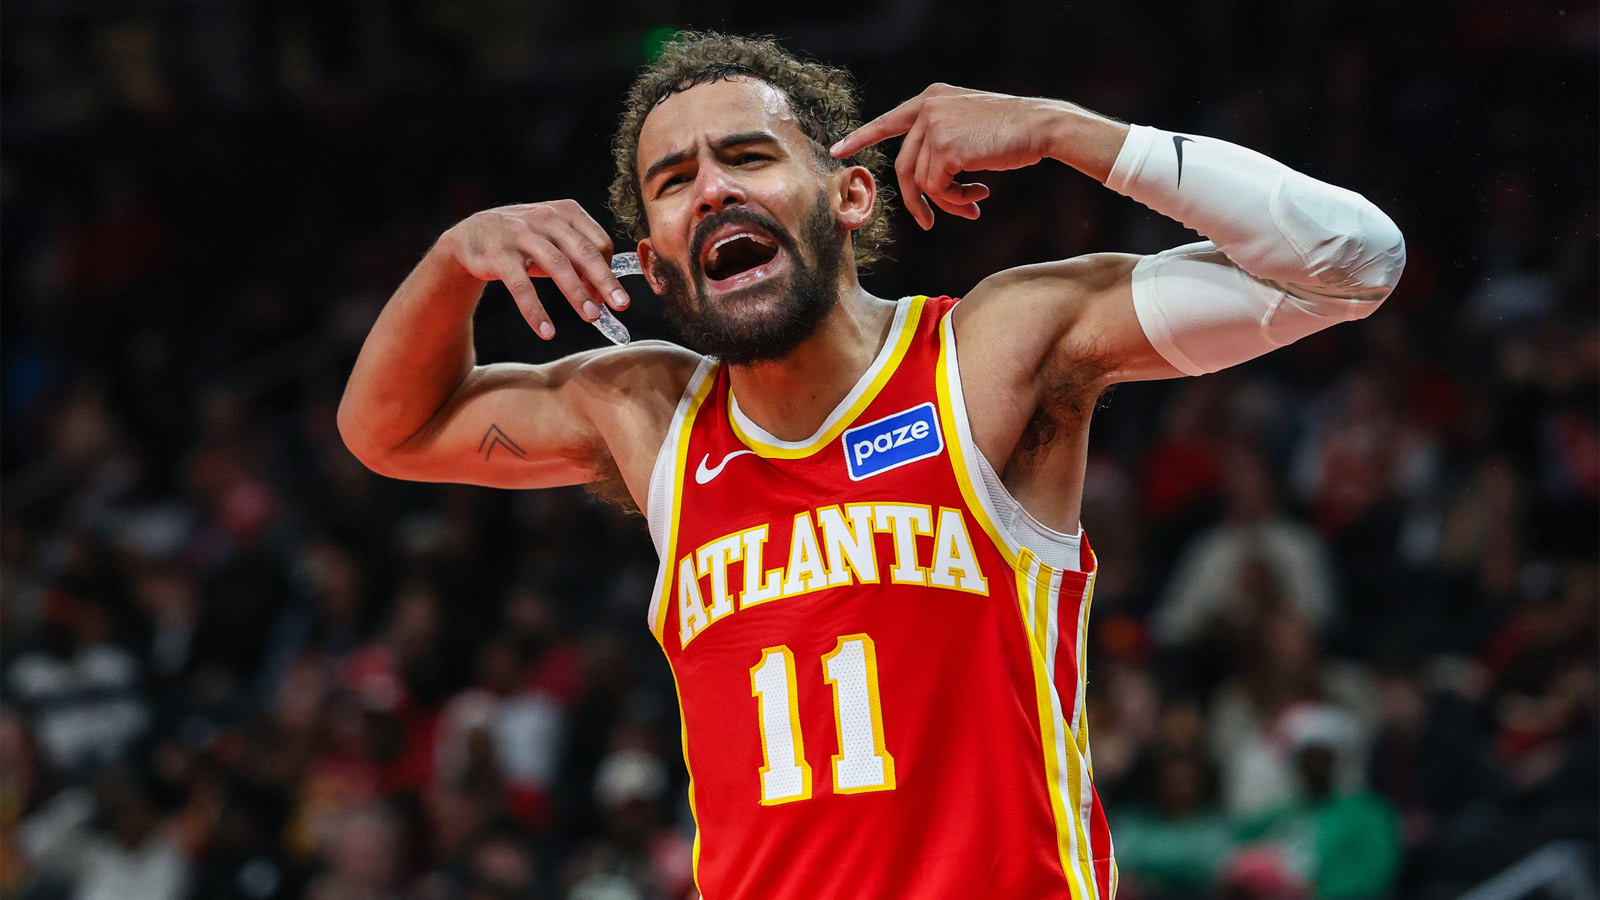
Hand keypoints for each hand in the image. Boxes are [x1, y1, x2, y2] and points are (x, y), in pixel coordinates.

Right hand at [442, 200, 627, 338]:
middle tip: (621, 305)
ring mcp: (521, 234)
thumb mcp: (554, 239)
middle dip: (605, 280)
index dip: (608, 270)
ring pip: (556, 266)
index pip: (598, 241)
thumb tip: (604, 294)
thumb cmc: (525, 240)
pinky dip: (535, 310)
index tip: (611, 297)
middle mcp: (546, 218)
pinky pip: (521, 286)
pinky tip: (547, 331)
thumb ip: (579, 260)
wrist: (473, 234)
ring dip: (577, 294)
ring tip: (592, 318)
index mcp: (566, 212)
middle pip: (583, 251)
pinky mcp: (499, 254)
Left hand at [831, 84, 1066, 229]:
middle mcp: (928, 108)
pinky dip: (955, 202)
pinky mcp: (944, 148)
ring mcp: (934, 127)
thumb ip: (944, 142)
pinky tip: (979, 197)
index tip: (839, 150)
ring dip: (948, 203)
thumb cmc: (1014, 132)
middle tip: (929, 223)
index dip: (863, 137)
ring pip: (923, 182)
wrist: (1042, 126)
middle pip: (904, 165)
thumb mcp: (971, 127)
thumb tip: (928, 184)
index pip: (890, 120)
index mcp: (933, 99)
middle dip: (916, 200)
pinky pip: (937, 189)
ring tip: (973, 205)